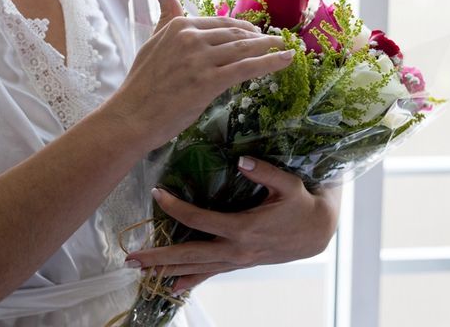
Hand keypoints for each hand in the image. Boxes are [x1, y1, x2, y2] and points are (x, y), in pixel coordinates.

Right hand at [111, 0, 294, 152]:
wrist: (131, 117)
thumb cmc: (141, 85)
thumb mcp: (151, 43)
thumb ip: (165, 17)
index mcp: (179, 26)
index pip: (219, 23)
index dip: (241, 28)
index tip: (254, 33)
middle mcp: (191, 37)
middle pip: (235, 34)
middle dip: (259, 37)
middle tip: (273, 41)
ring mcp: (201, 59)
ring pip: (244, 48)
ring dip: (270, 47)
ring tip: (286, 48)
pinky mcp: (209, 81)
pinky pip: (247, 68)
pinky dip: (271, 62)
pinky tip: (286, 59)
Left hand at [124, 157, 341, 293]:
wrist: (317, 233)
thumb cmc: (301, 205)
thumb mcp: (288, 185)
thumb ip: (265, 172)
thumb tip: (241, 161)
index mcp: (243, 227)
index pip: (199, 219)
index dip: (175, 207)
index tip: (157, 193)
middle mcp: (236, 249)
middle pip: (190, 255)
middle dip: (159, 257)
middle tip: (132, 257)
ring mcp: (237, 260)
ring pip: (197, 268)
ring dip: (168, 270)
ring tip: (142, 272)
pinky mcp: (240, 263)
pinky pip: (211, 274)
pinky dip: (191, 281)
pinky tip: (173, 287)